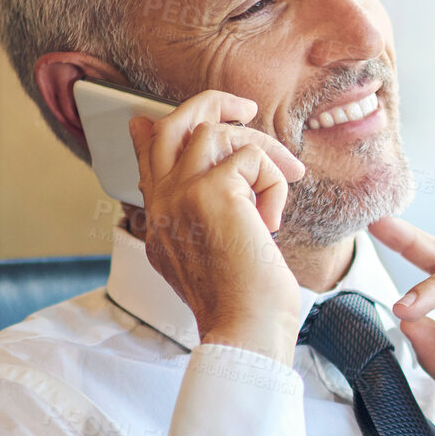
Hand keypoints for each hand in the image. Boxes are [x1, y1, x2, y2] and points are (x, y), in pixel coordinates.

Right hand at [128, 90, 305, 360]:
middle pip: (171, 123)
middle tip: (246, 109)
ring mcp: (180, 194)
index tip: (190, 117)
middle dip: (211, 103)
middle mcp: (161, 202)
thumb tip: (224, 190)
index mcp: (159, 219)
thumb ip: (203, 218)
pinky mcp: (212, 192)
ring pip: (214, 130)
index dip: (164, 125)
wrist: (243, 332)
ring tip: (286, 180)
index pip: (148, 153)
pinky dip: (274, 184)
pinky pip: (252, 158)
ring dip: (261, 150)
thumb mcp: (211, 256)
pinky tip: (271, 224)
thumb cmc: (239, 304)